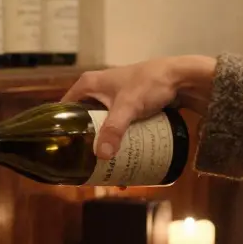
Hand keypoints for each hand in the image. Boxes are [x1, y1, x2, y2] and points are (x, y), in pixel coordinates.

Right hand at [60, 56, 216, 158]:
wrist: (182, 76)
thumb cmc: (150, 83)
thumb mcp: (128, 107)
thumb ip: (114, 130)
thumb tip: (102, 156)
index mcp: (88, 84)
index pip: (63, 108)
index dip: (60, 128)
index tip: (61, 150)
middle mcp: (97, 89)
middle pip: (82, 120)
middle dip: (84, 142)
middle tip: (84, 164)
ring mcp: (112, 98)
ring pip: (100, 124)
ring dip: (102, 143)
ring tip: (104, 166)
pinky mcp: (127, 105)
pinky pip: (116, 125)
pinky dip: (116, 139)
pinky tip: (121, 156)